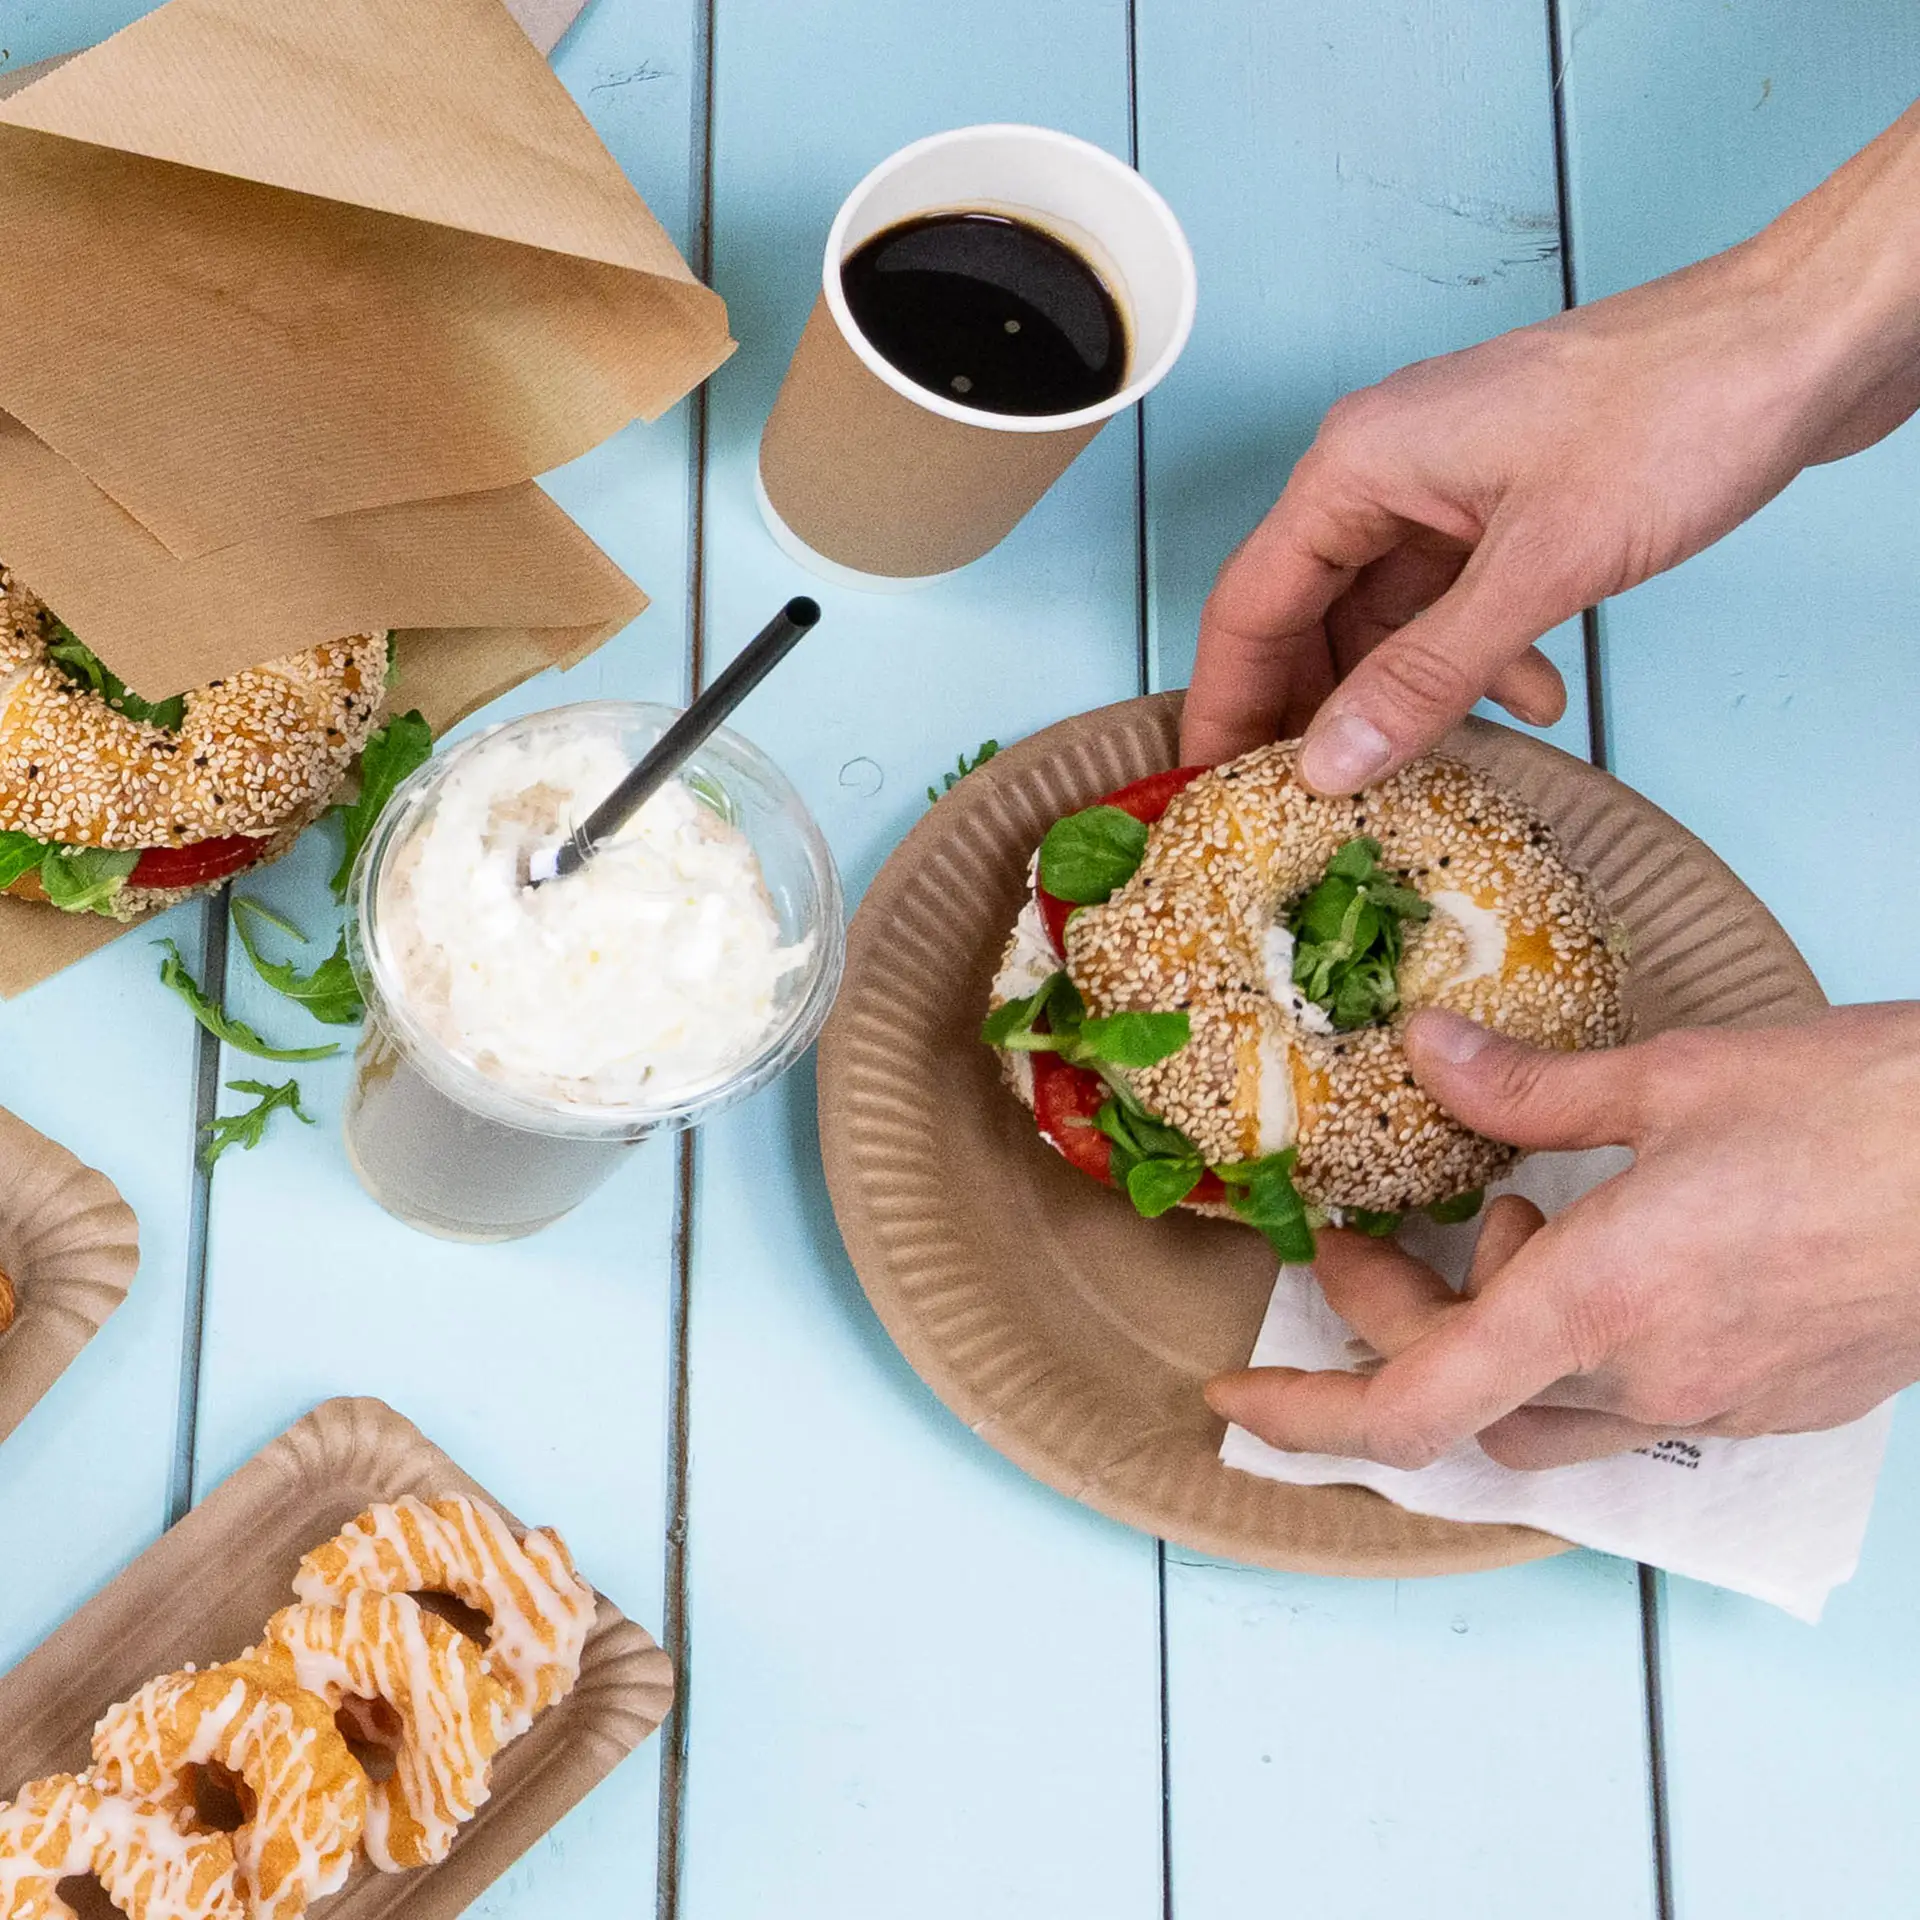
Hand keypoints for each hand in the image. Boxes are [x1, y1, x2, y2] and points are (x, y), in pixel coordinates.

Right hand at [1180, 103, 1919, 781]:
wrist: (1809, 337)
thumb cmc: (1681, 411)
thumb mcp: (1541, 567)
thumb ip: (1426, 675)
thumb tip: (1328, 762)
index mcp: (1359, 465)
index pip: (1250, 604)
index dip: (1225, 702)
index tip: (1210, 788)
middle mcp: (1386, 471)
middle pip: (1308, 614)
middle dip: (1313, 709)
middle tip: (1308, 804)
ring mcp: (1449, 485)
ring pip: (1386, 617)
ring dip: (1409, 692)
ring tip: (1426, 769)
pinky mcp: (1508, 503)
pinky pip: (1457, 601)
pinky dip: (1480, 660)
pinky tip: (1531, 700)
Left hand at [1205, 1004, 1919, 1469]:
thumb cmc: (1866, 1112)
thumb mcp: (1671, 1077)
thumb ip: (1526, 1087)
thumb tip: (1421, 1051)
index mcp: (1600, 1300)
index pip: (1410, 1406)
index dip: (1305, 1416)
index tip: (1235, 1395)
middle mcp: (1650, 1376)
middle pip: (1463, 1401)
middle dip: (1394, 1325)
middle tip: (1379, 1234)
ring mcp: (1720, 1401)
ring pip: (1544, 1414)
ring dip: (1490, 1338)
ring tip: (1511, 1220)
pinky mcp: (1776, 1401)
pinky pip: (1629, 1403)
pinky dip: (1575, 1346)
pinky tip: (1608, 1250)